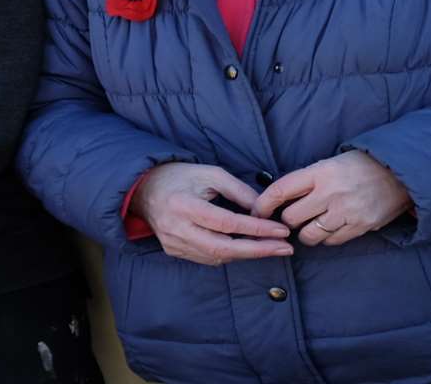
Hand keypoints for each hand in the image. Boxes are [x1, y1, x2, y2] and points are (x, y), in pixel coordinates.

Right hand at [130, 162, 293, 265]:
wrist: (144, 189)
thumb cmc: (180, 176)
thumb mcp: (210, 174)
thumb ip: (238, 190)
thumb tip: (263, 209)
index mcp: (184, 205)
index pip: (226, 223)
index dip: (256, 228)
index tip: (281, 230)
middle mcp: (178, 229)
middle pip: (223, 248)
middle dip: (257, 250)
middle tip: (285, 248)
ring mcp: (174, 244)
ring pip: (217, 257)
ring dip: (247, 254)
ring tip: (273, 247)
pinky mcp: (175, 251)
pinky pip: (207, 258)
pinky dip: (230, 254)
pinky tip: (248, 248)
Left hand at [252, 151, 412, 247]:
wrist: (400, 173)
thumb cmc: (361, 166)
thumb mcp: (332, 162)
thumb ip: (308, 180)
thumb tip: (279, 198)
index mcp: (321, 172)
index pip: (281, 190)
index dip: (263, 204)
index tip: (257, 211)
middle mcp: (331, 192)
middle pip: (291, 218)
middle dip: (287, 220)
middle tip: (292, 218)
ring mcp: (346, 212)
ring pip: (309, 235)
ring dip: (306, 232)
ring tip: (313, 223)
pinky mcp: (359, 227)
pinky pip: (330, 242)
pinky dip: (326, 238)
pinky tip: (331, 227)